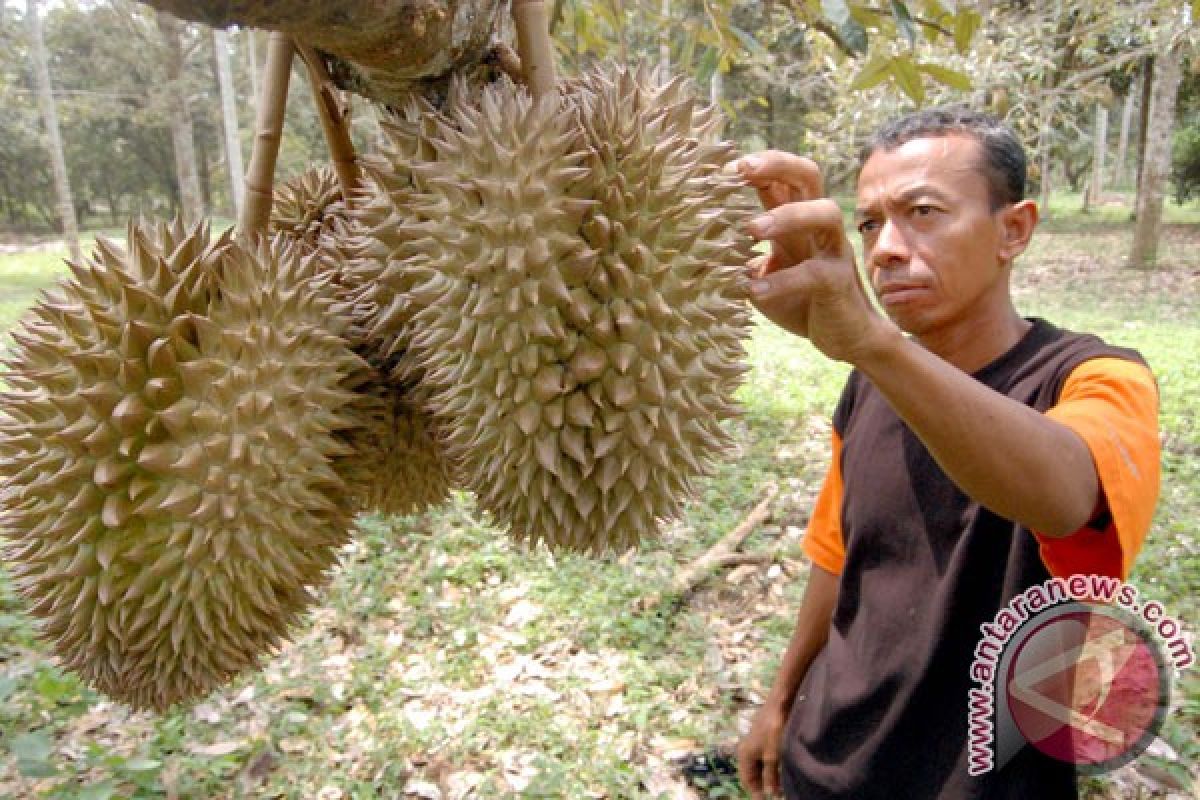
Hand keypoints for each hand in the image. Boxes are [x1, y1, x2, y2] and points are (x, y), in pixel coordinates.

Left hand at [735, 151, 895, 364]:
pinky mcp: (839, 282)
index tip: (721, 166)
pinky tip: (756, 290)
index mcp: (796, 219)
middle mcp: (818, 227)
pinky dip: (785, 280)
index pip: (779, 178)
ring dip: (788, 215)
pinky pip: (816, 273)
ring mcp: (833, 251)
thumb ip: (738, 259)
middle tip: (743, 168)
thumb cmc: (799, 301)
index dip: (754, 166)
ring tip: (752, 229)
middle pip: (808, 175)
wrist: (845, 337)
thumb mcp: (762, 274)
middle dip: (777, 164)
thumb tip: (695, 252)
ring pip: (825, 213)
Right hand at [737, 698, 788, 798]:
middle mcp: (747, 750)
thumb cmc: (774, 730)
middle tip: (778, 795)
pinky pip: (766, 759)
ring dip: (770, 777)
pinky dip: (773, 767)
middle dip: (764, 786)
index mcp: (744, 755)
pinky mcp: (765, 739)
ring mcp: (756, 744)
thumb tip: (770, 793)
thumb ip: (771, 776)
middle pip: (754, 774)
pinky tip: (783, 771)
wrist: (780, 704)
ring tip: (782, 787)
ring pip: (761, 767)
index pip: (747, 781)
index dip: (756, 793)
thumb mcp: (773, 756)